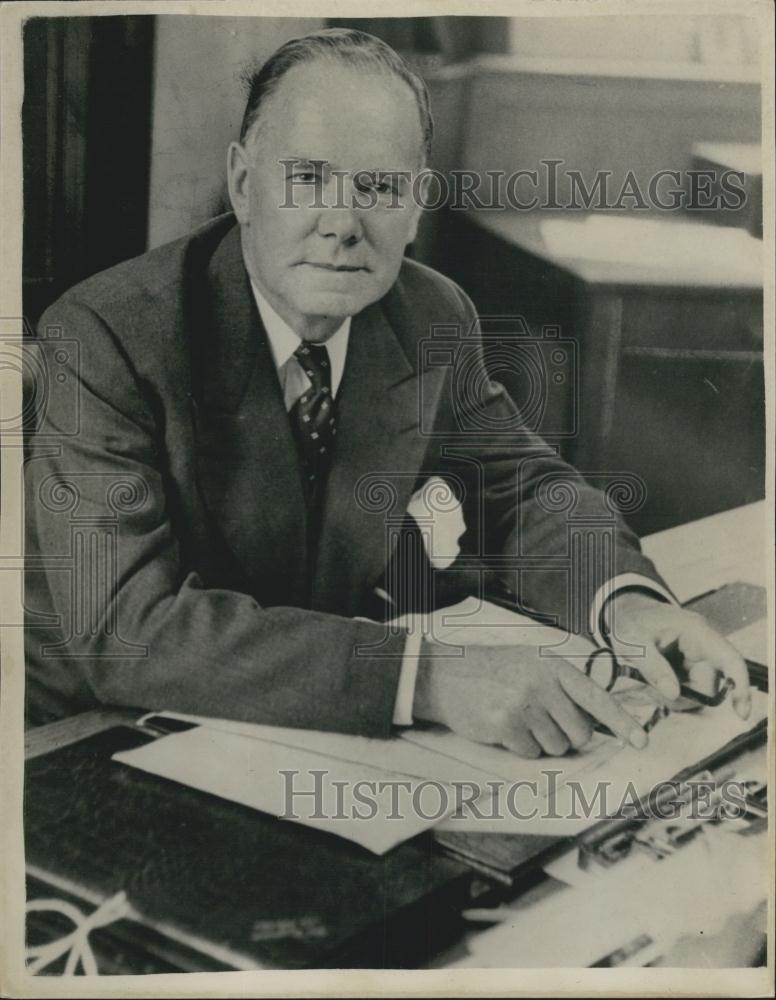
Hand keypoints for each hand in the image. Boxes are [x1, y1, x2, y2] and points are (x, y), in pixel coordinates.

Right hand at [413, 639, 649, 757]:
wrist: (445, 674)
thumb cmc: (491, 670)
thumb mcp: (530, 663)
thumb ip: (562, 684)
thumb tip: (596, 720)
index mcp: (553, 665)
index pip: (597, 697)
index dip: (622, 721)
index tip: (642, 740)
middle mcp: (542, 683)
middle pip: (581, 732)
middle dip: (567, 735)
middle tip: (541, 719)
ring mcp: (524, 704)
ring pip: (557, 746)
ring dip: (541, 740)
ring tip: (518, 717)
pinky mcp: (506, 725)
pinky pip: (531, 753)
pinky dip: (521, 746)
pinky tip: (504, 725)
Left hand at [603, 591, 750, 717]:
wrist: (625, 611)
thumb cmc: (630, 621)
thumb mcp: (633, 642)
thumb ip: (653, 667)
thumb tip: (673, 694)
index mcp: (696, 631)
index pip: (730, 660)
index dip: (740, 686)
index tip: (741, 714)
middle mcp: (702, 645)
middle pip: (709, 685)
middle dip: (684, 696)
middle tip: (651, 691)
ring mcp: (696, 657)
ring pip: (697, 692)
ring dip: (674, 696)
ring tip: (645, 684)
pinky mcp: (688, 667)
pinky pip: (686, 690)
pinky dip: (669, 693)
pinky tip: (650, 684)